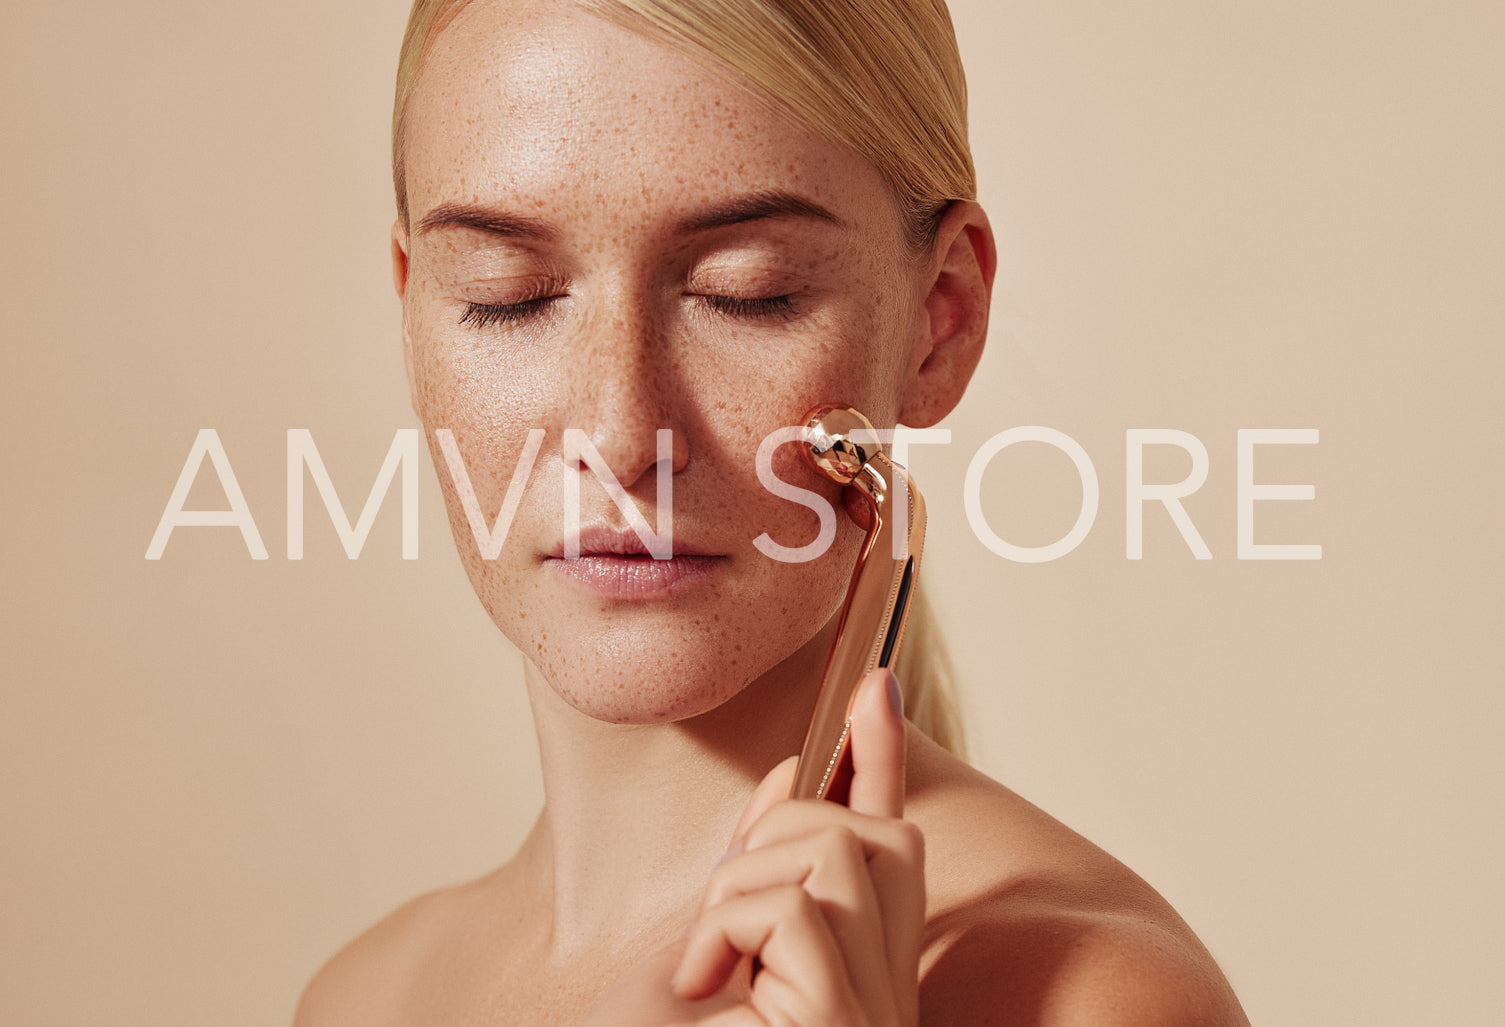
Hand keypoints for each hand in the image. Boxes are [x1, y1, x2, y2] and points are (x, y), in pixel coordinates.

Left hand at [582, 669, 923, 1026]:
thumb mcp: (706, 951)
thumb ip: (760, 877)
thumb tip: (798, 771)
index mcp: (859, 983)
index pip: (890, 852)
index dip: (882, 763)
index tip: (869, 688)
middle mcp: (887, 1003)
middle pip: (887, 837)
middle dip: (796, 822)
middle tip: (722, 905)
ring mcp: (874, 1018)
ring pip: (841, 851)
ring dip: (745, 882)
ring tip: (708, 966)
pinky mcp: (843, 1024)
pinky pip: (794, 908)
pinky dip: (729, 926)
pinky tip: (703, 987)